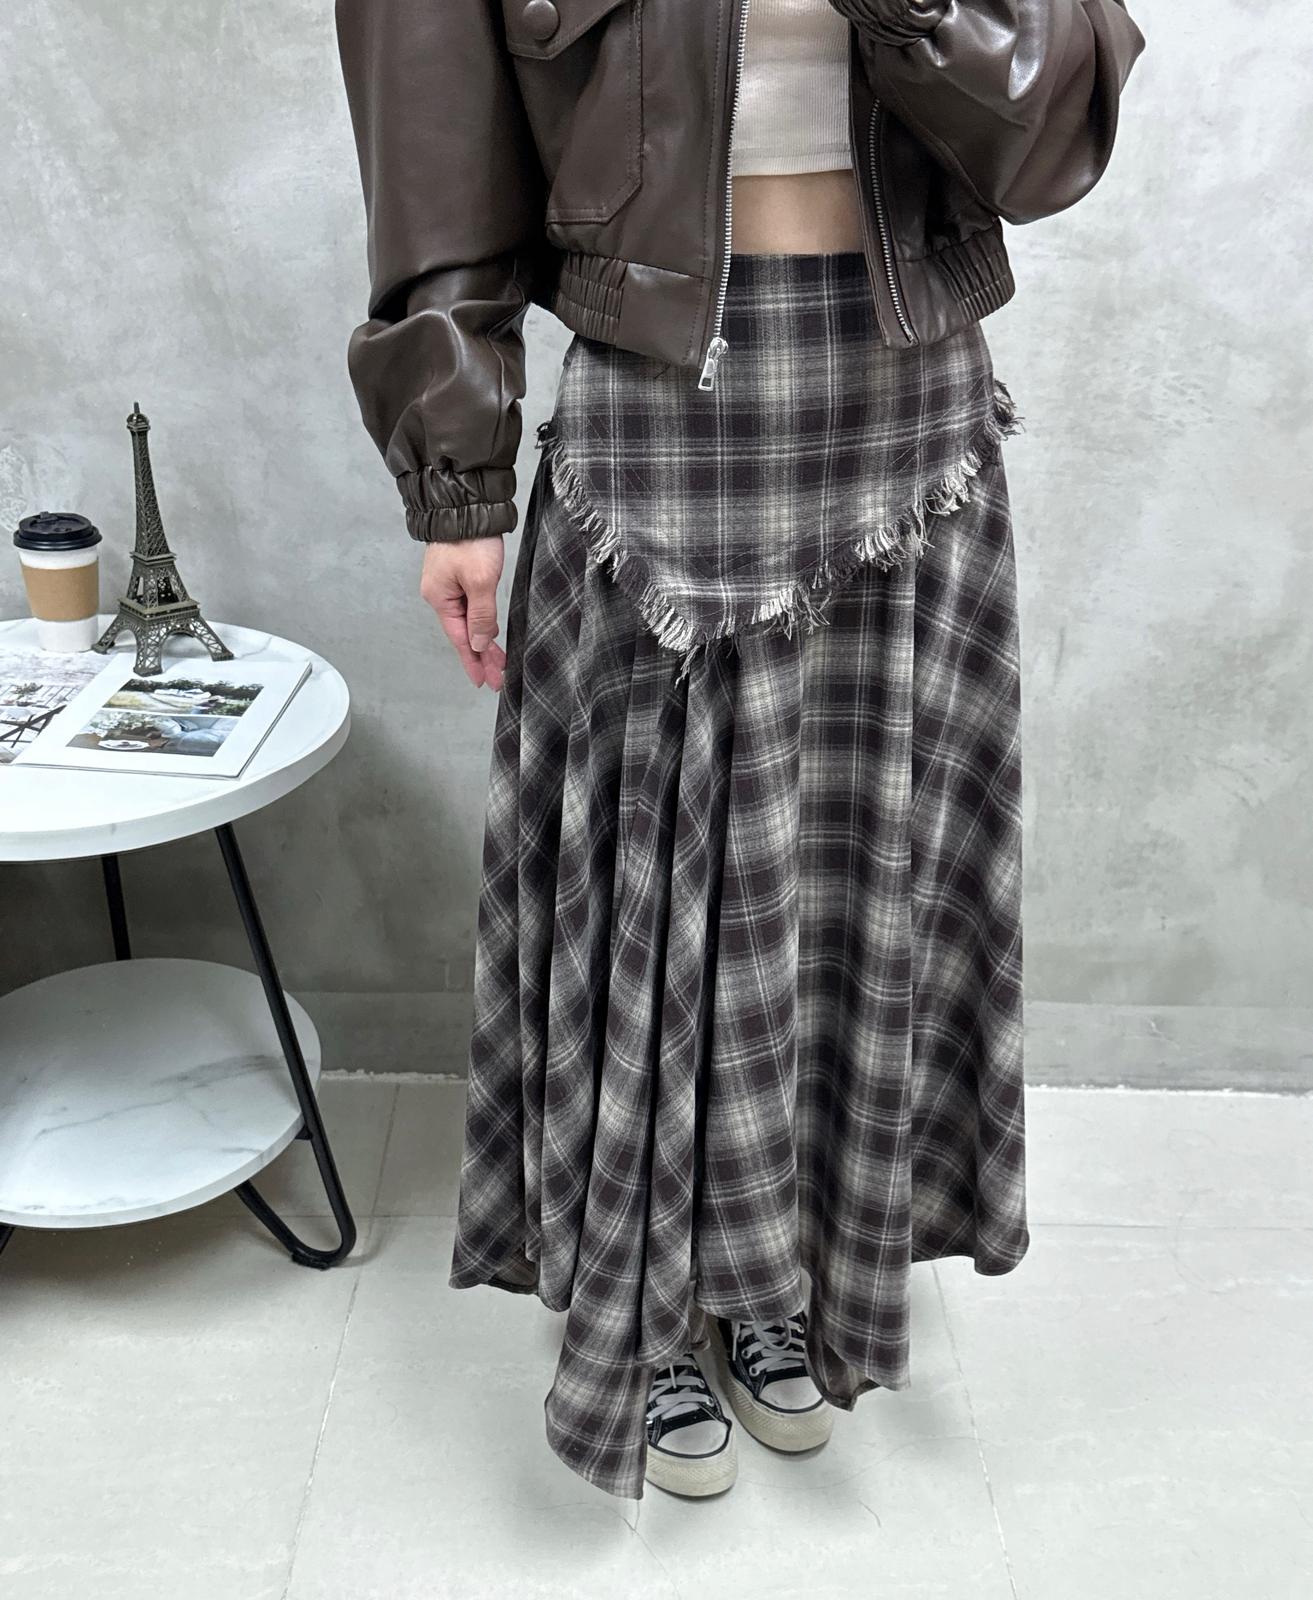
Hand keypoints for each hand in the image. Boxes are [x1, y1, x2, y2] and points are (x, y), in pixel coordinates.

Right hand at [419, 536, 506, 690]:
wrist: (468, 506)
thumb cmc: (471, 540)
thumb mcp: (480, 581)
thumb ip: (481, 615)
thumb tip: (479, 643)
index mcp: (440, 598)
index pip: (460, 638)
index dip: (473, 661)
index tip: (484, 681)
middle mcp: (440, 594)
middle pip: (464, 633)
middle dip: (482, 656)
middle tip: (498, 677)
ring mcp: (449, 584)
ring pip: (469, 621)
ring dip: (484, 641)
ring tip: (500, 662)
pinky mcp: (460, 575)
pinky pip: (471, 607)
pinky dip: (482, 622)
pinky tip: (490, 633)